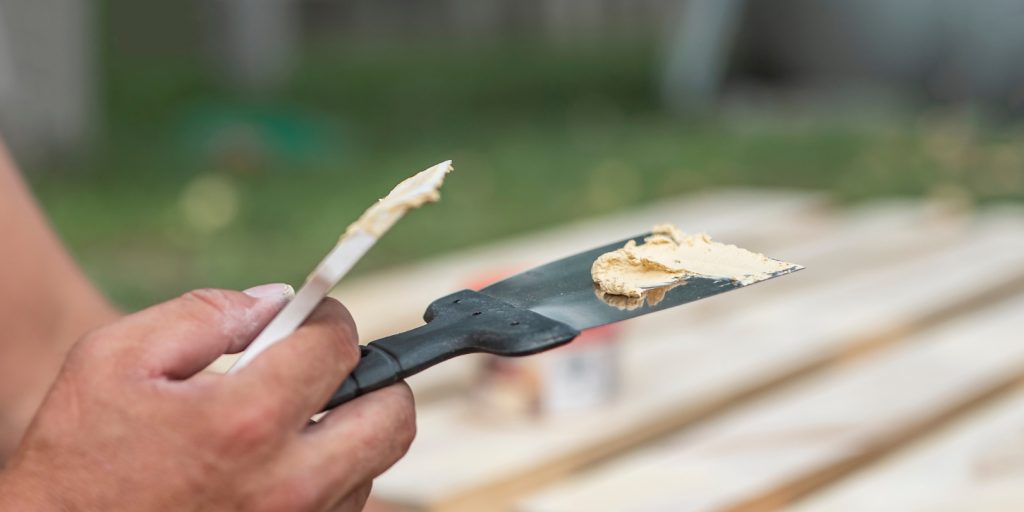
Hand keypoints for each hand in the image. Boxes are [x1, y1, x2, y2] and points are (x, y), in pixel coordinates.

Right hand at [0, 286, 415, 511]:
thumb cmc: (81, 457)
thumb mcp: (114, 360)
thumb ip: (202, 315)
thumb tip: (274, 301)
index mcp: (245, 421)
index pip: (339, 345)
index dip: (329, 317)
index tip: (314, 318)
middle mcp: (287, 483)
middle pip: (392, 415)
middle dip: (371, 378)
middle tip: (328, 370)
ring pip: (374, 462)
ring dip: (348, 430)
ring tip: (289, 423)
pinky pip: (347, 502)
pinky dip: (331, 475)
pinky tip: (278, 464)